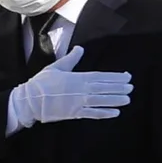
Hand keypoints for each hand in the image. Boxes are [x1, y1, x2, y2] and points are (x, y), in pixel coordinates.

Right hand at [5, 42, 132, 132]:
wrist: (30, 100)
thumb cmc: (42, 82)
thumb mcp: (57, 67)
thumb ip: (71, 58)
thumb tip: (80, 48)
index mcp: (77, 77)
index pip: (101, 76)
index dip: (115, 77)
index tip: (127, 77)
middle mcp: (81, 89)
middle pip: (104, 88)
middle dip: (119, 88)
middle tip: (131, 88)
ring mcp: (78, 102)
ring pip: (101, 100)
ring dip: (115, 100)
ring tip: (128, 99)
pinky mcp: (74, 113)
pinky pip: (93, 113)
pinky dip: (104, 113)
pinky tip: (115, 113)